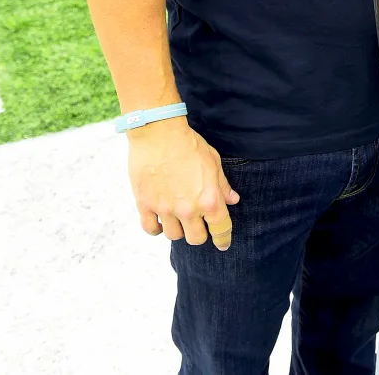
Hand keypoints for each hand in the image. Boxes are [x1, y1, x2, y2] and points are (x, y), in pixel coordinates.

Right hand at [127, 116, 239, 250]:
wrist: (159, 133)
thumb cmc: (189, 144)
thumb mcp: (213, 161)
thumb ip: (222, 185)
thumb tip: (232, 200)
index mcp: (209, 199)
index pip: (221, 229)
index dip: (223, 239)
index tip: (223, 245)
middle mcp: (188, 210)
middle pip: (196, 239)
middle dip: (200, 233)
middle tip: (198, 224)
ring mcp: (165, 209)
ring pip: (174, 236)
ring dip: (178, 229)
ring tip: (178, 217)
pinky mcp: (145, 205)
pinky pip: (150, 229)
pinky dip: (156, 228)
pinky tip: (160, 221)